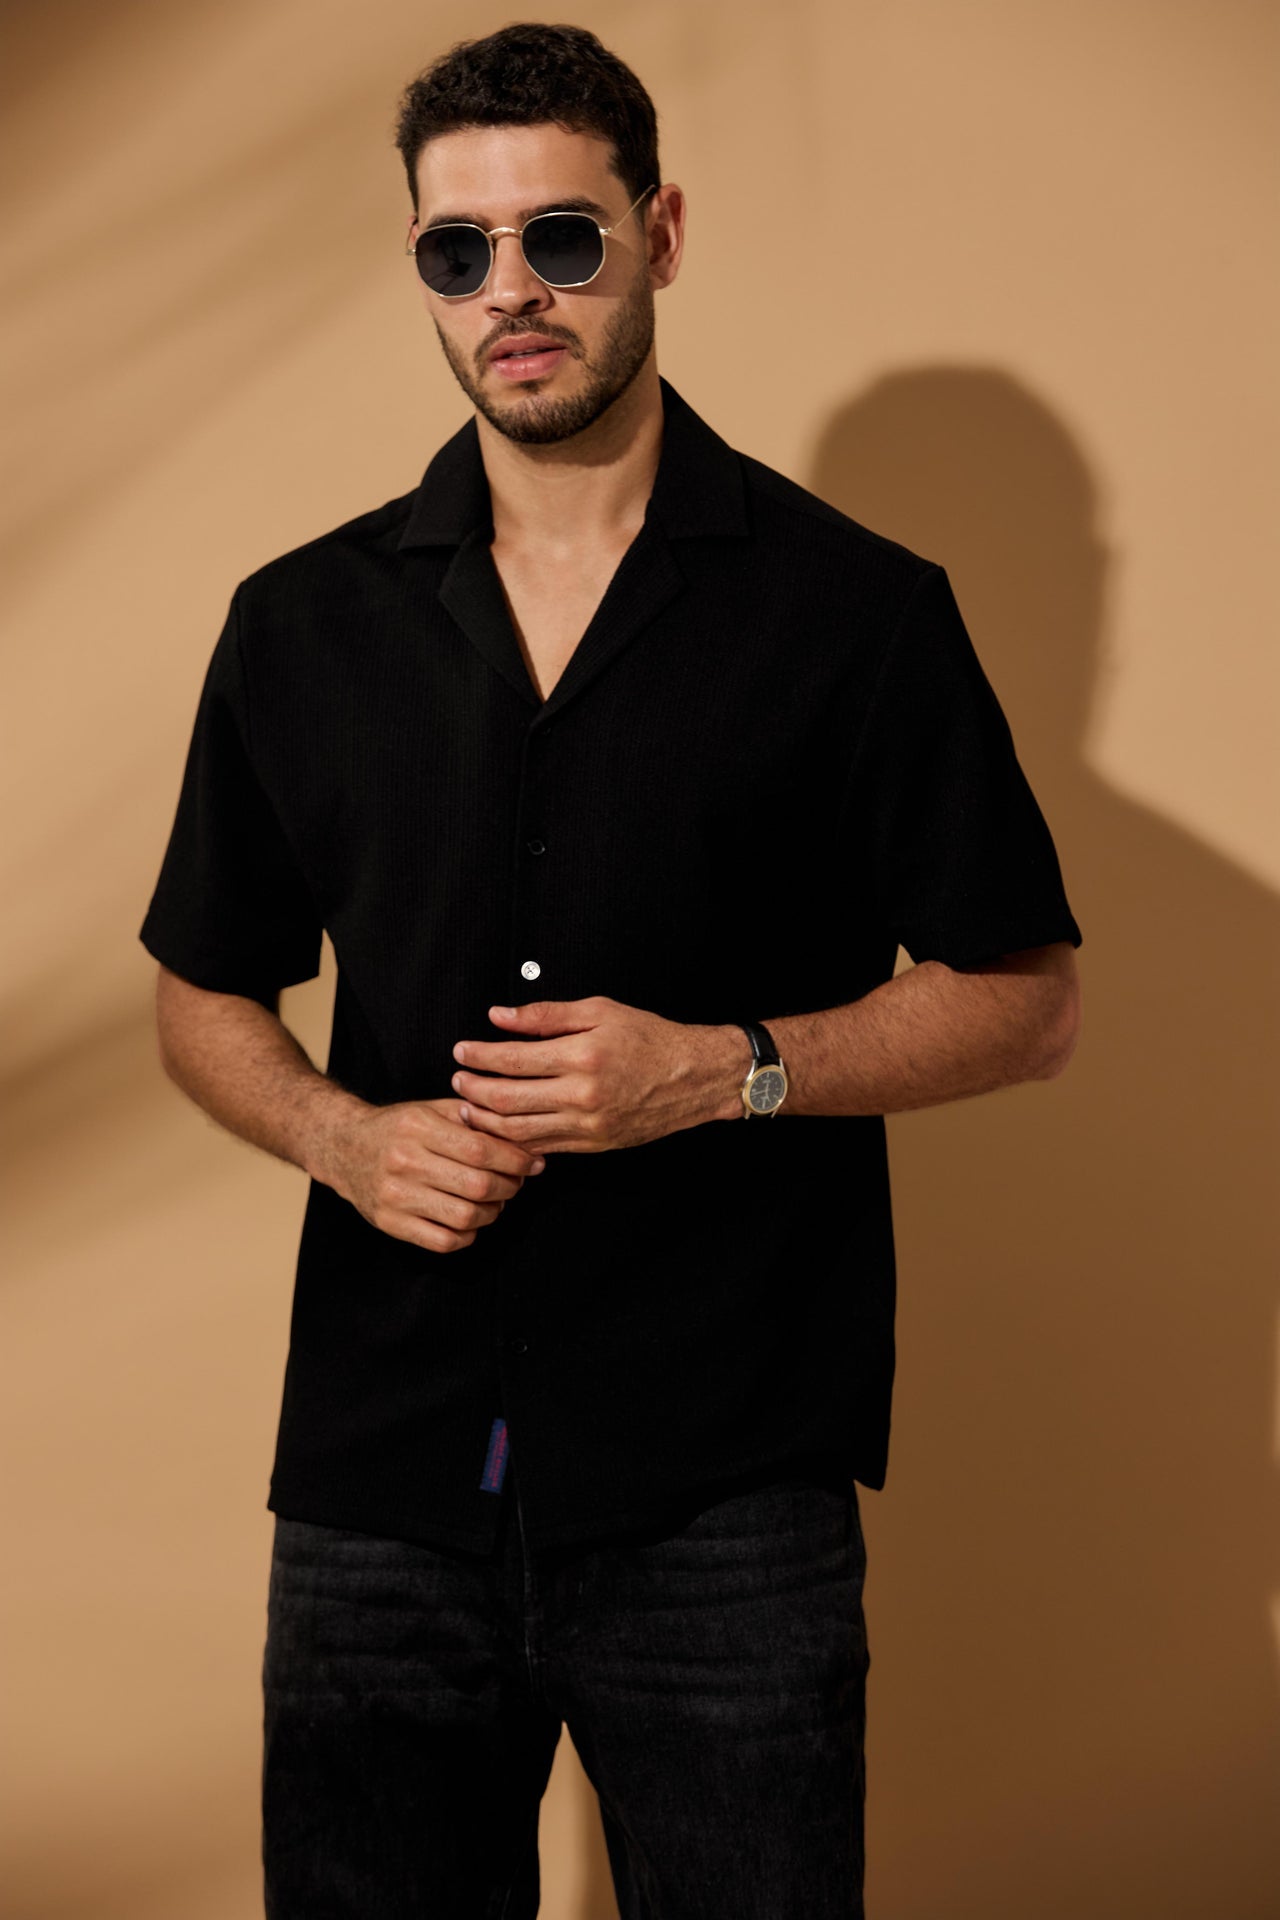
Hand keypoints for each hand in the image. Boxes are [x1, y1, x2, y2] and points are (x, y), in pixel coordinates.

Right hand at [323, 1094, 544, 1253]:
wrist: (344, 1148)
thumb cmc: (400, 1128)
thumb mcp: (433, 1109)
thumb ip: (476, 1119)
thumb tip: (524, 1137)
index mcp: (418, 1127)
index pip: (480, 1149)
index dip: (515, 1159)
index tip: (533, 1162)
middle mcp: (404, 1162)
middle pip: (478, 1185)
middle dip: (510, 1186)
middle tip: (516, 1181)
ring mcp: (395, 1196)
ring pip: (465, 1217)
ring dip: (492, 1212)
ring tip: (495, 1201)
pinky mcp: (390, 1223)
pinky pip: (444, 1242)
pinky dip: (468, 1234)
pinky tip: (470, 1220)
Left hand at [449, 996, 743, 1153]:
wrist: (694, 1077)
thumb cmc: (650, 1039)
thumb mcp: (599, 1011)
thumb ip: (545, 1015)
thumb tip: (500, 1017)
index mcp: (582, 1056)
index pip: (511, 1059)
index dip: (478, 1056)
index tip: (461, 1051)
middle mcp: (582, 1095)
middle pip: (506, 1099)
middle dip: (472, 1090)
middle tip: (456, 1080)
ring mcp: (587, 1124)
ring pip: (518, 1130)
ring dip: (486, 1120)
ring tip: (469, 1106)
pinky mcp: (593, 1144)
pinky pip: (542, 1147)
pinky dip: (514, 1140)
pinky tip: (501, 1128)